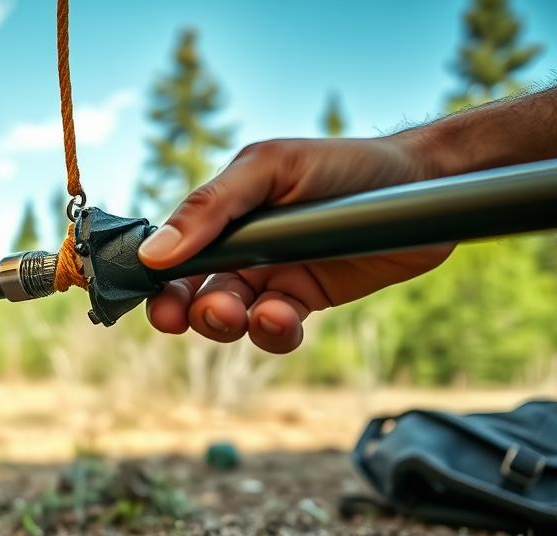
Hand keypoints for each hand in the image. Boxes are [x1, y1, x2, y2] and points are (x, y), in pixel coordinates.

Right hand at [138, 135, 452, 351]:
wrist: (420, 184)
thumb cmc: (341, 165)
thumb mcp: (269, 169)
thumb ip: (212, 208)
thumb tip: (154, 253)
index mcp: (221, 216)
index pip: (172, 256)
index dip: (157, 285)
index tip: (155, 303)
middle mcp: (240, 250)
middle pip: (193, 295)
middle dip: (187, 312)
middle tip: (195, 314)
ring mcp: (271, 278)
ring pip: (230, 318)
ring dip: (227, 324)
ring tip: (246, 313)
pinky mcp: (304, 301)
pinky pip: (274, 329)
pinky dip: (271, 331)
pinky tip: (281, 317)